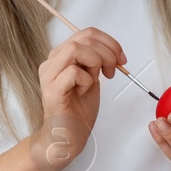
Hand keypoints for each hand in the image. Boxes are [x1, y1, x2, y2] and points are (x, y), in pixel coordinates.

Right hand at [32, 28, 124, 170]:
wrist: (67, 138)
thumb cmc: (78, 111)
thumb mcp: (91, 78)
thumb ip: (96, 60)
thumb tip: (112, 49)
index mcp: (60, 56)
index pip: (86, 33)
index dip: (109, 42)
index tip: (121, 58)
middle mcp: (51, 62)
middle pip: (83, 38)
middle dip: (107, 52)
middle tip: (113, 71)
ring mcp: (49, 76)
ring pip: (75, 49)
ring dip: (95, 63)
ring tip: (95, 80)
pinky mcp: (51, 91)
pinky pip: (73, 72)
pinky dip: (86, 80)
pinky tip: (84, 91)